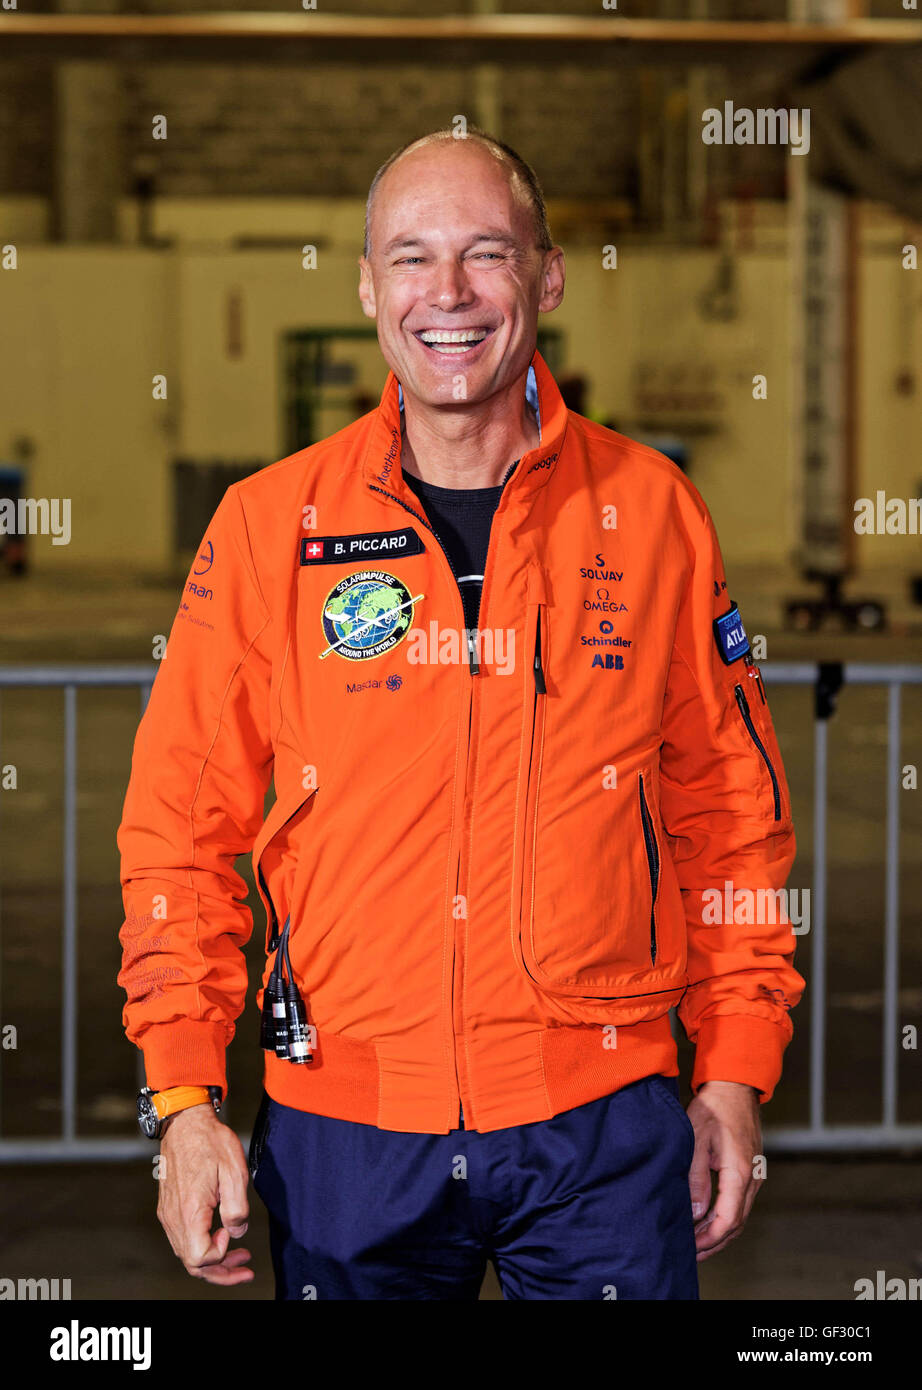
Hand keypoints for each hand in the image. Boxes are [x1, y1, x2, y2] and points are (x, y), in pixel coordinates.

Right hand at [157, 1103, 253, 1285]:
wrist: (185, 1122)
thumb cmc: (210, 1142)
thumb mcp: (234, 1172)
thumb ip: (237, 1208)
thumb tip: (236, 1233)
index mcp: (189, 1212)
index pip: (200, 1259)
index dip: (221, 1258)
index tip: (233, 1236)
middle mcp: (173, 1218)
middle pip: (192, 1263)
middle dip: (220, 1272)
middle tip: (245, 1268)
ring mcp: (168, 1214)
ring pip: (186, 1252)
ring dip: (212, 1260)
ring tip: (238, 1255)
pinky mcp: (168, 1207)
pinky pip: (182, 1238)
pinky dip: (201, 1245)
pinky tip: (219, 1235)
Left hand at [687, 1079, 762, 1262]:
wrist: (735, 1086)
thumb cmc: (714, 1107)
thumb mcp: (695, 1139)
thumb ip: (695, 1178)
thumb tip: (696, 1212)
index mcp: (739, 1172)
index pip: (728, 1219)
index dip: (709, 1238)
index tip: (691, 1247)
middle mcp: (752, 1178)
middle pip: (736, 1224)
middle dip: (714, 1242)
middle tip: (691, 1254)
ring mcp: (754, 1175)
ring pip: (740, 1216)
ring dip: (719, 1232)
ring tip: (696, 1243)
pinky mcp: (751, 1171)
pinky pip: (740, 1203)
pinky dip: (724, 1217)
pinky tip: (706, 1220)